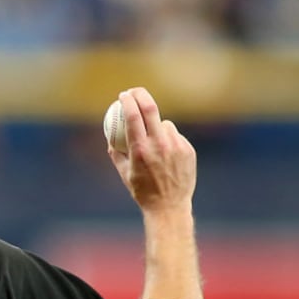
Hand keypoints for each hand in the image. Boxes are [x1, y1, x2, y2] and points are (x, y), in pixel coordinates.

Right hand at [109, 87, 196, 213]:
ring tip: (154, 143)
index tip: (123, 95)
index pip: (132, 116)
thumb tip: (110, 136)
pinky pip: (176, 137)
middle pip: (150, 108)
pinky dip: (168, 140)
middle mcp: (158, 145)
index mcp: (140, 150)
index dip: (127, 101)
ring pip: (164, 124)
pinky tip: (166, 156)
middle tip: (135, 92)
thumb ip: (116, 153)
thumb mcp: (124, 174)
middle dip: (140, 94)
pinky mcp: (188, 150)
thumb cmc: (142, 191)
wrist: (169, 206)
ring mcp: (175, 146)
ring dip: (156, 126)